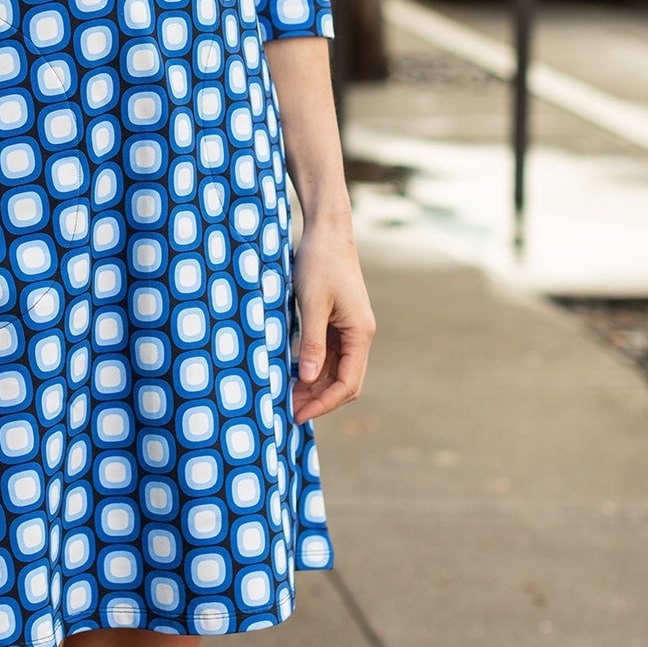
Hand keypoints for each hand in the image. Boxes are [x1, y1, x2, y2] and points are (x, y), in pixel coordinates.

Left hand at [290, 213, 375, 423]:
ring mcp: (349, 327)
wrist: (326, 231)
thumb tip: (310, 379)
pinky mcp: (338, 319)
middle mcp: (359, 334)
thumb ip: (313, 343)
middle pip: (344, 380)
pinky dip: (313, 366)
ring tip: (287, 396)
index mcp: (360, 333)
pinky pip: (329, 352)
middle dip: (318, 399)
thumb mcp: (312, 303)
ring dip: (315, 385)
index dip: (324, 403)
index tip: (299, 415)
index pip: (348, 383)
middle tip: (288, 411)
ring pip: (336, 368)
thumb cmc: (320, 263)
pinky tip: (294, 372)